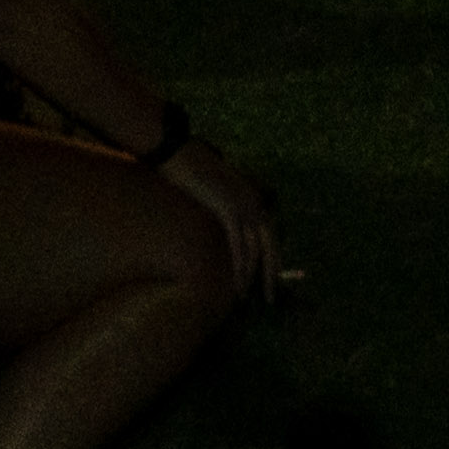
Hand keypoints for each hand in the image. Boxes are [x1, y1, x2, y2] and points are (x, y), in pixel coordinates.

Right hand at [159, 135, 276, 304]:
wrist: (176, 151)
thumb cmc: (188, 170)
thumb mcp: (211, 191)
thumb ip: (221, 206)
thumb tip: (222, 224)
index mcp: (252, 196)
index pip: (269, 233)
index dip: (272, 258)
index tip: (271, 279)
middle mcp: (253, 201)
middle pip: (270, 244)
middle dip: (272, 273)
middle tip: (271, 297)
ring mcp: (243, 204)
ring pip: (255, 249)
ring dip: (250, 275)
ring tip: (244, 297)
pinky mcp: (229, 209)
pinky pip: (238, 245)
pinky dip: (239, 266)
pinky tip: (237, 283)